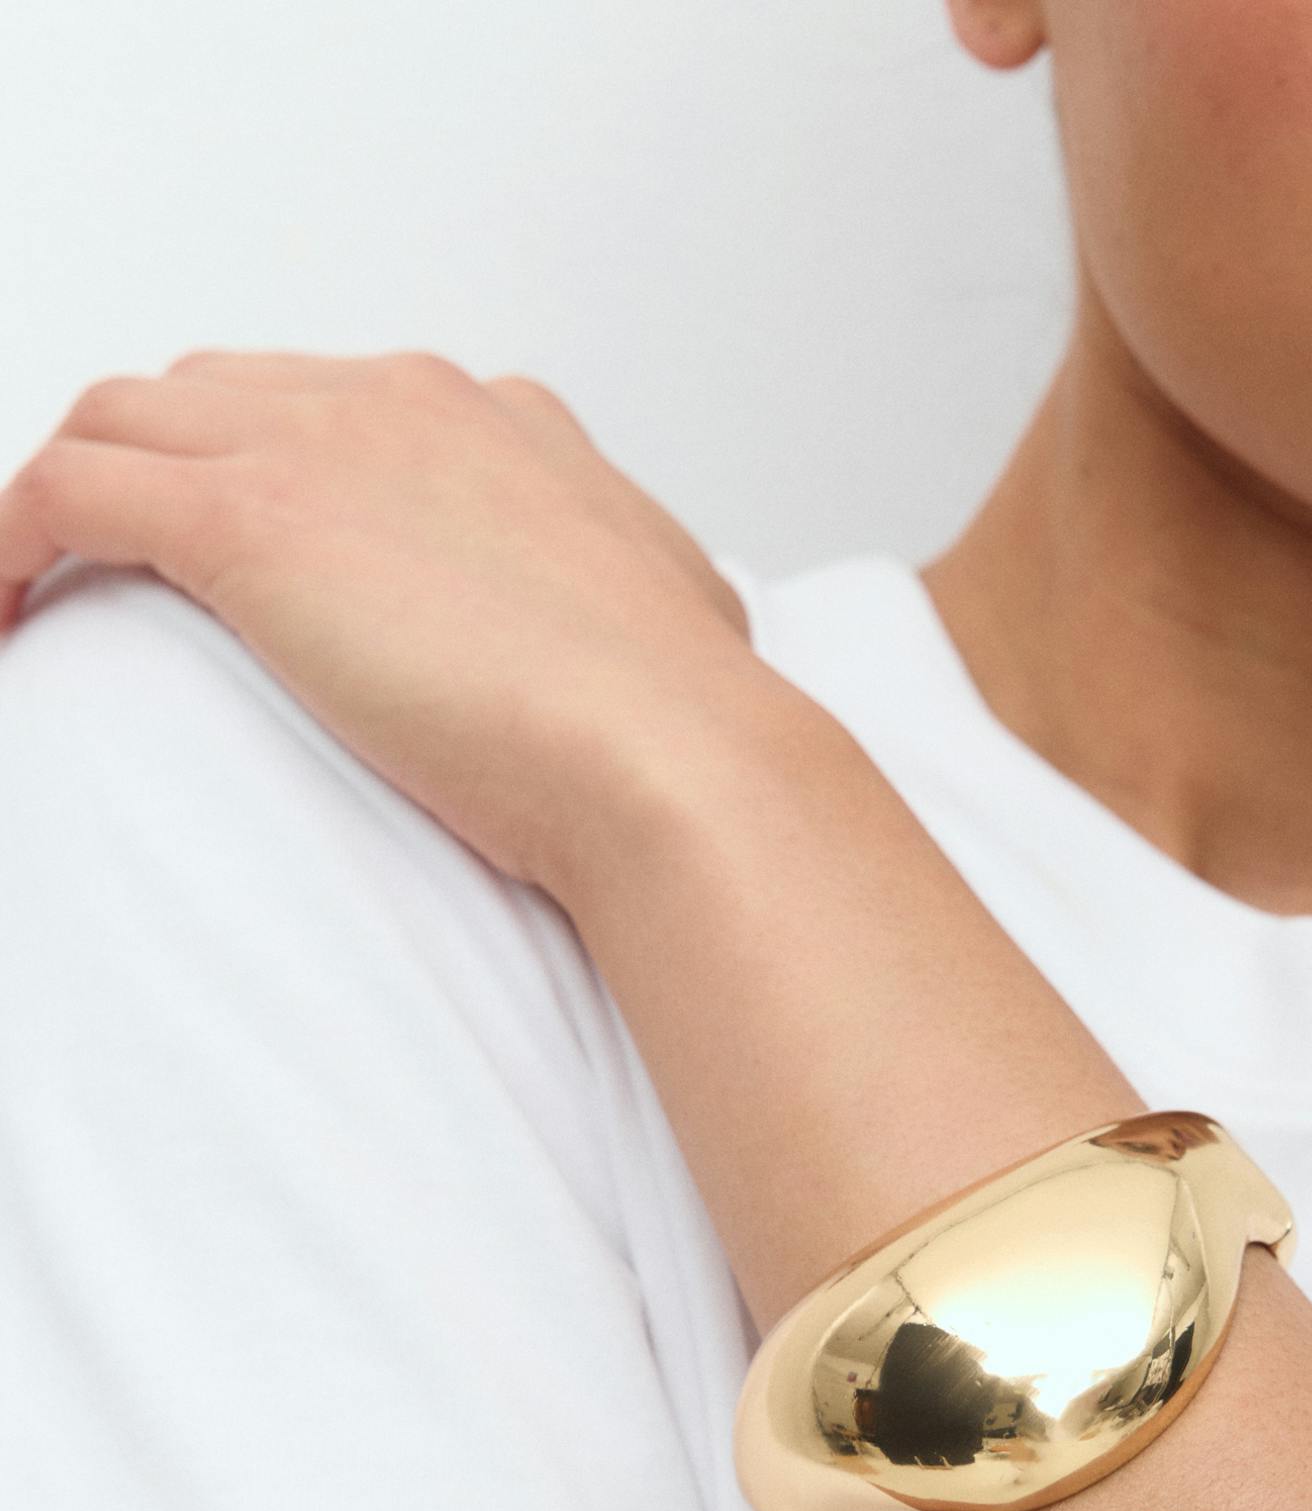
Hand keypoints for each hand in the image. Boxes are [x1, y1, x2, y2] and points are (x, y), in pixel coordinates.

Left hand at [0, 349, 767, 898]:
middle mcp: (401, 402)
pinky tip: (3, 614)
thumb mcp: (679, 625)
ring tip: (40, 602)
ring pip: (120, 420)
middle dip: (155, 472)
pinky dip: (11, 539)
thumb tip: (659, 618)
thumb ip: (636, 590)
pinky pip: (65, 491)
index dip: (272, 473)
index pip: (335, 404)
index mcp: (499, 423)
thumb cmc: (686, 729)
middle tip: (125, 583)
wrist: (679, 759)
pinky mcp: (249, 522)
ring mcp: (321, 448)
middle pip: (211, 394)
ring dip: (66, 500)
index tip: (254, 570)